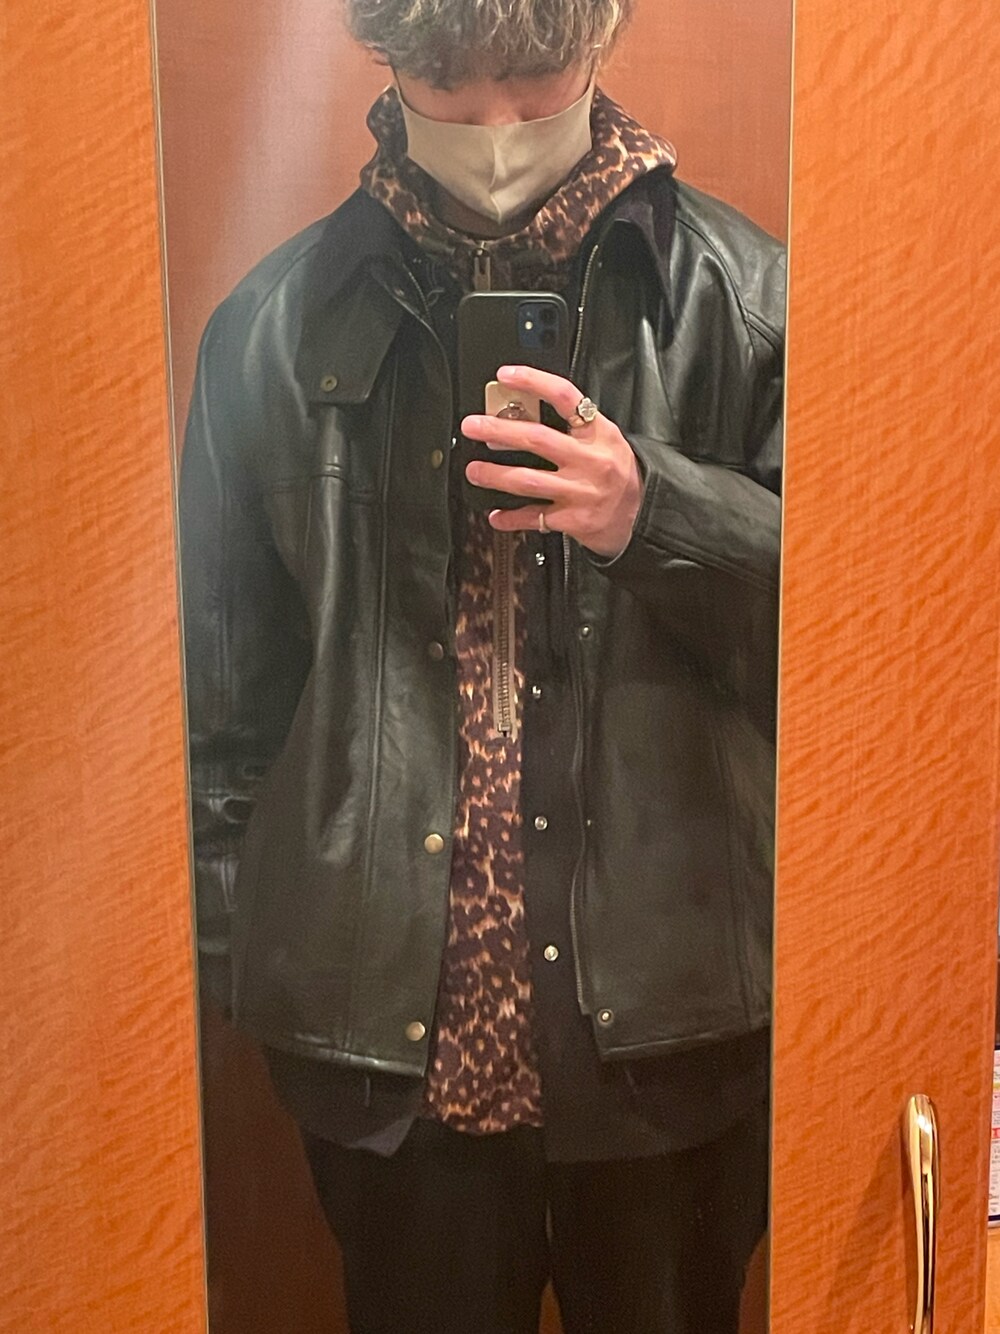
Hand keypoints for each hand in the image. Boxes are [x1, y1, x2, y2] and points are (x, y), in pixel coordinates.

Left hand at [462, 366, 642, 558]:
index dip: (534, 382)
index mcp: (598, 434)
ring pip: (528, 480)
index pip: (565, 397)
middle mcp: (590, 461)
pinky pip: (536, 518)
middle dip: (498, 431)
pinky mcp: (574, 520)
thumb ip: (573, 426)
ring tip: (474, 471)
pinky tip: (496, 515)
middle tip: (473, 426)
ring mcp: (581, 492)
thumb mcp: (605, 440)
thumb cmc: (618, 473)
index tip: (506, 375)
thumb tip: (522, 411)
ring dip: (495, 475)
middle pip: (537, 439)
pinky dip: (511, 517)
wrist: (643, 515)